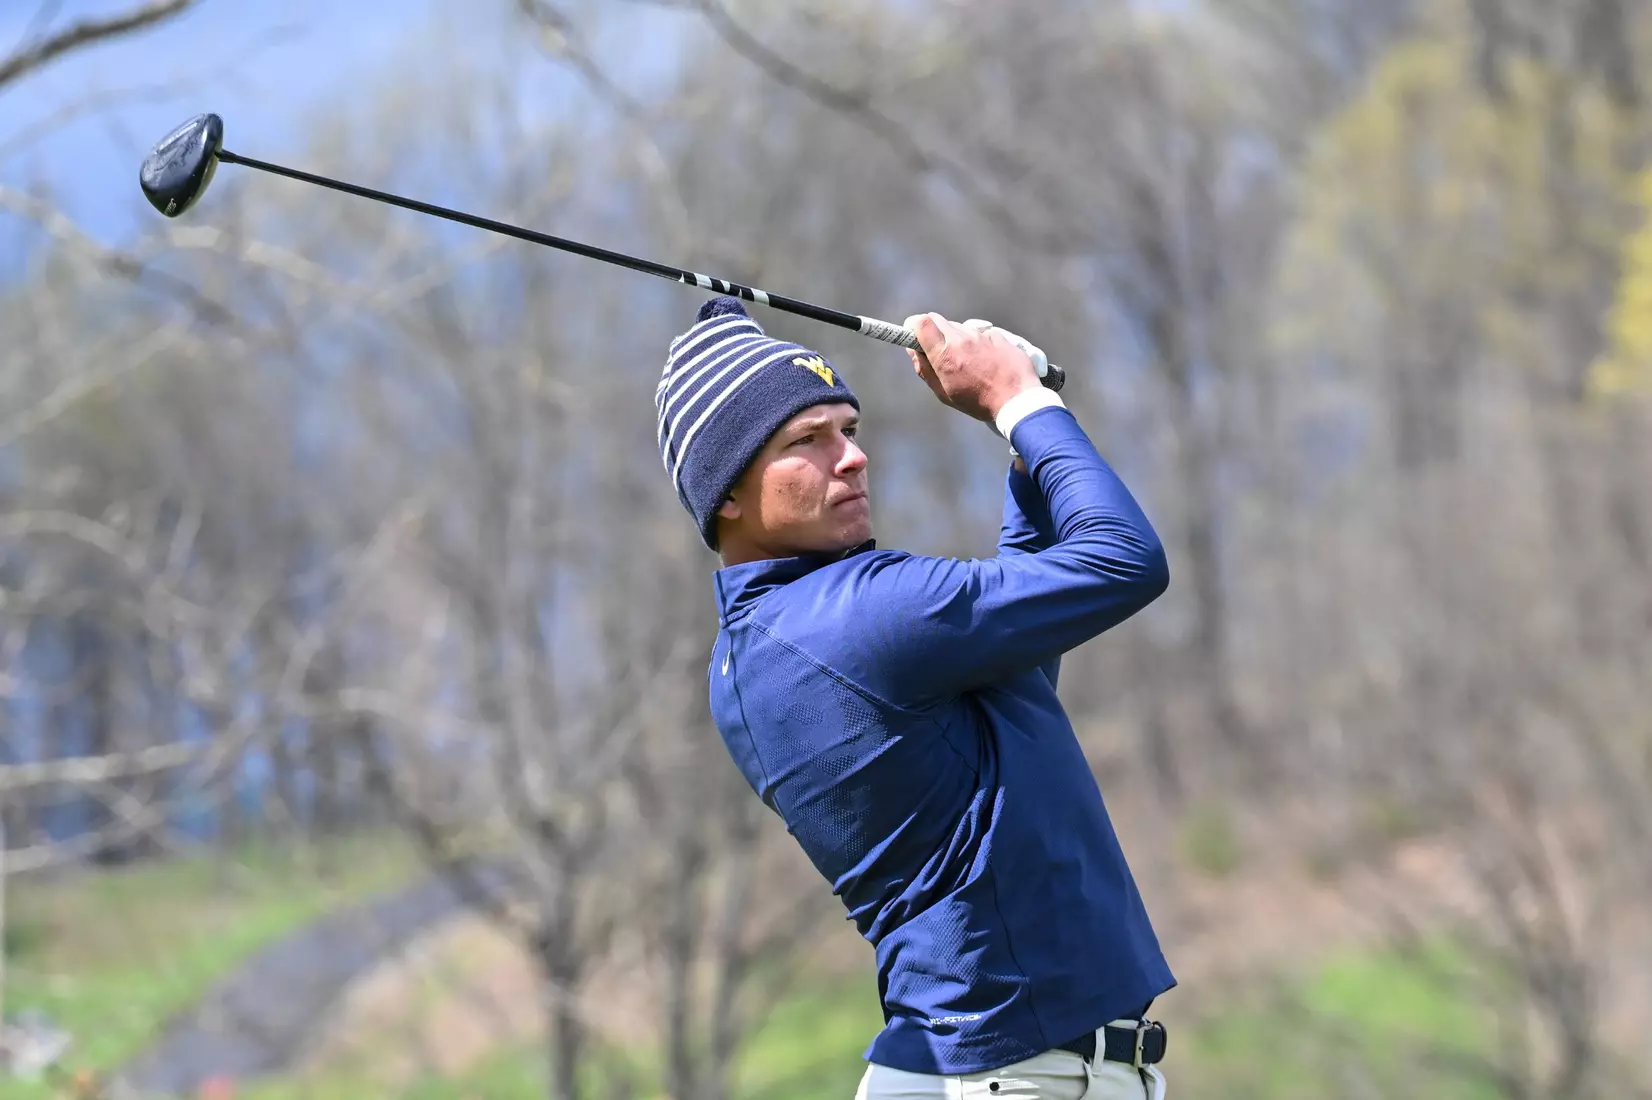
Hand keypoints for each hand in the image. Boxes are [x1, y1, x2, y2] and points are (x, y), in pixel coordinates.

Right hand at [902, 313, 1040, 423]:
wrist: (1017, 400)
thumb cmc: (978, 402)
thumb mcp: (944, 393)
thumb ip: (924, 369)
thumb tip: (913, 350)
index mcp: (945, 355)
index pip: (921, 322)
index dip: (914, 326)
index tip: (913, 335)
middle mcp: (961, 339)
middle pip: (938, 320)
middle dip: (933, 331)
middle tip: (938, 349)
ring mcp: (981, 335)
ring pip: (960, 327)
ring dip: (957, 338)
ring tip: (968, 361)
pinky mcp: (998, 335)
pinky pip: (981, 333)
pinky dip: (979, 343)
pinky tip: (987, 361)